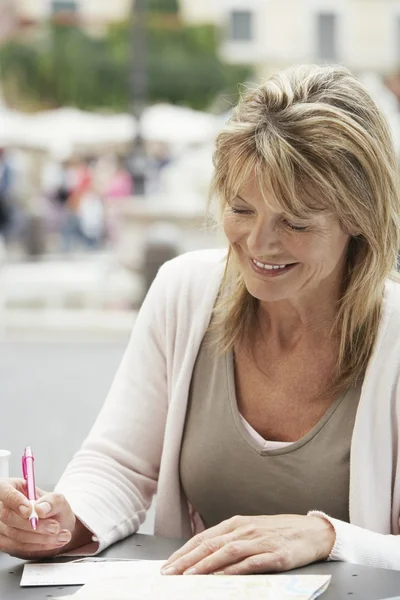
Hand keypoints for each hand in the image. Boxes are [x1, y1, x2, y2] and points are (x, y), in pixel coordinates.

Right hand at [0, 478, 75, 558]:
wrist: (56, 527)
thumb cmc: (53, 509)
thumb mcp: (58, 500)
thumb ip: (51, 501)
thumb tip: (40, 509)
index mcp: (13, 487)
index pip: (4, 490)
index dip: (15, 500)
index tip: (29, 511)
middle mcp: (3, 506)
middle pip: (7, 515)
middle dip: (33, 524)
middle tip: (55, 527)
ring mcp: (2, 525)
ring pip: (14, 533)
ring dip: (40, 537)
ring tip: (62, 535)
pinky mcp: (4, 542)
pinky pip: (17, 546)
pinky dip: (37, 546)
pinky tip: (53, 542)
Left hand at [162, 514, 334, 574]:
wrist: (313, 531)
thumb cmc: (279, 532)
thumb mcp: (251, 531)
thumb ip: (229, 541)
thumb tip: (203, 557)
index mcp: (236, 523)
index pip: (203, 538)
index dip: (183, 552)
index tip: (167, 566)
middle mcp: (244, 530)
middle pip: (210, 545)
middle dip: (186, 561)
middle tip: (169, 574)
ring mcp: (260, 541)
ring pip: (226, 553)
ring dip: (204, 566)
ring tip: (188, 577)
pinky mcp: (275, 555)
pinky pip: (251, 563)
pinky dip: (234, 571)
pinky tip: (222, 578)